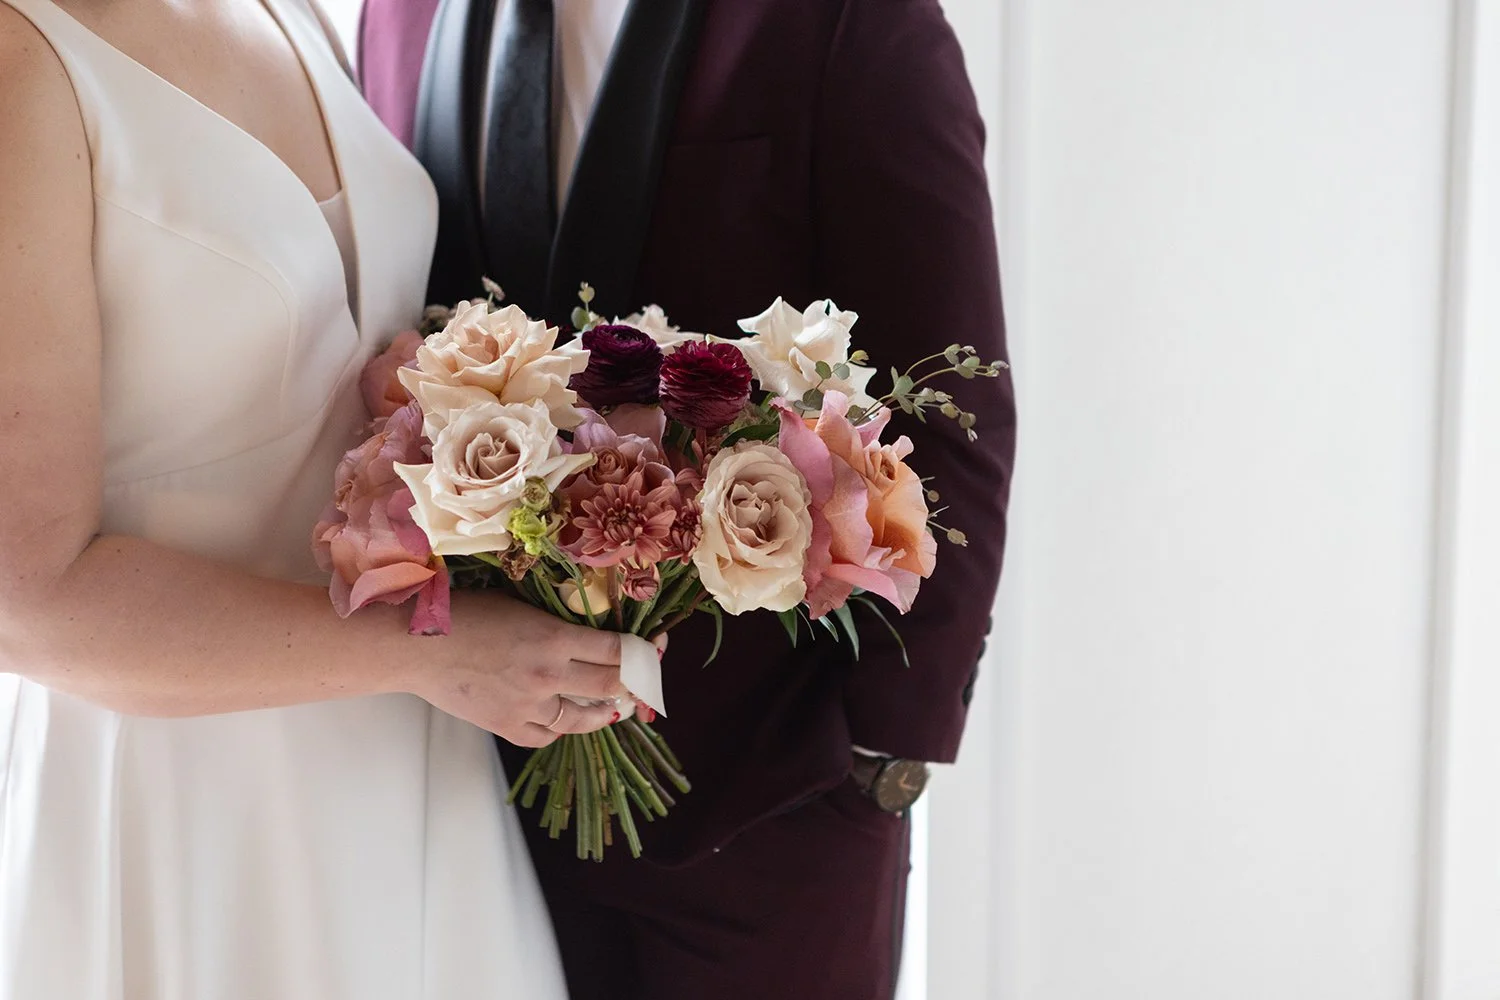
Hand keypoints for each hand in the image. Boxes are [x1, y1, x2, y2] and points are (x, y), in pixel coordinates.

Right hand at [403, 591, 628, 746]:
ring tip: (612, 705)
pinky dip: (560, 727)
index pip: (618, 651)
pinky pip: (547, 736)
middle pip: (611, 686)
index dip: (644, 652)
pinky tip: (564, 717)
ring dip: (603, 711)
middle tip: (642, 680)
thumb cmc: (466, 612)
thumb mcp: (522, 604)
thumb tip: (593, 631)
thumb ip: (558, 622)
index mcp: (555, 637)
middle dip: (634, 683)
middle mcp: (548, 675)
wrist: (416, 644)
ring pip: (584, 718)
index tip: (656, 649)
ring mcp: (528, 706)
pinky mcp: (507, 727)